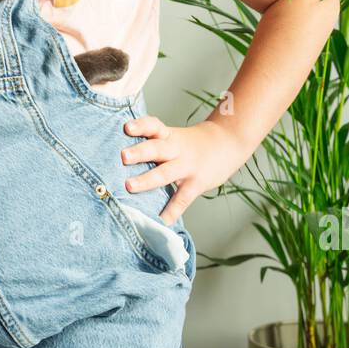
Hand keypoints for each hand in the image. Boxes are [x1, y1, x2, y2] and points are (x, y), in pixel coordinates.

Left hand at [119, 115, 248, 225]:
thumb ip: (154, 143)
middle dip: (140, 152)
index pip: (154, 126)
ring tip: (129, 186)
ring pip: (165, 172)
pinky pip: (182, 198)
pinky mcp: (197, 183)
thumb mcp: (174, 136)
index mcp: (169, 136)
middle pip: (157, 148)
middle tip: (123, 156)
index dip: (141, 126)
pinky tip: (161, 221)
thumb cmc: (192, 143)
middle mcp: (176, 149)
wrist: (228, 142)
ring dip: (147, 180)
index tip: (127, 127)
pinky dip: (172, 211)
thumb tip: (120, 156)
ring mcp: (187, 166)